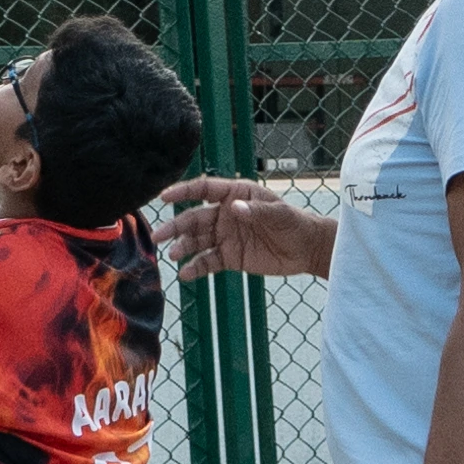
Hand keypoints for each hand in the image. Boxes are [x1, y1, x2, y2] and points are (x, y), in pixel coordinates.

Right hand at [154, 177, 332, 279]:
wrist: (305, 249)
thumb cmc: (293, 222)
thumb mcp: (278, 214)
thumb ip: (255, 211)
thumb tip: (234, 208)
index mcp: (235, 195)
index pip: (204, 189)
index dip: (183, 192)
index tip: (164, 197)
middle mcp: (225, 214)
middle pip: (194, 218)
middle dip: (175, 226)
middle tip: (158, 235)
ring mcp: (225, 236)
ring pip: (197, 241)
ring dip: (183, 247)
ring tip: (173, 254)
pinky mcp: (229, 257)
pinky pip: (208, 261)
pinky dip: (196, 267)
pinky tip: (185, 274)